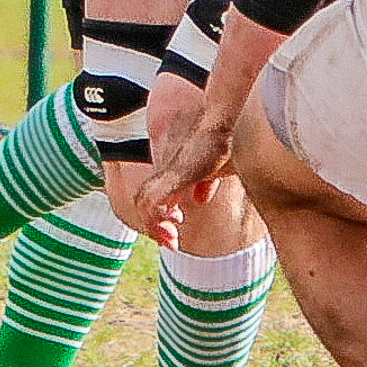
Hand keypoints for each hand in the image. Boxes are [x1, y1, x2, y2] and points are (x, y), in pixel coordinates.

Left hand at [132, 118, 235, 248]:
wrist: (221, 123)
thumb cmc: (224, 142)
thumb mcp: (218, 169)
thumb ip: (207, 184)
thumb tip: (199, 199)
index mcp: (174, 172)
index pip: (155, 199)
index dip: (160, 219)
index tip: (175, 231)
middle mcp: (166, 173)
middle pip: (143, 202)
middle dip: (154, 226)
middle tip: (172, 242)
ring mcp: (167, 173)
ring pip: (142, 203)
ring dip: (153, 225)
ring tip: (171, 238)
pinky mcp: (173, 176)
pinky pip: (153, 202)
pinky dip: (157, 216)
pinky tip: (174, 222)